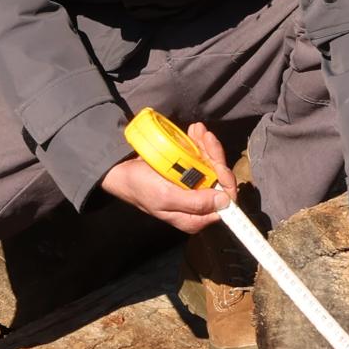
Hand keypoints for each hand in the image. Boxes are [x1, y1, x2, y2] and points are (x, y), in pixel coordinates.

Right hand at [101, 119, 237, 228]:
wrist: (122, 172)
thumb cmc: (140, 187)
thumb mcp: (166, 197)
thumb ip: (195, 203)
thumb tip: (224, 202)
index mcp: (195, 218)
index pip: (225, 203)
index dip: (225, 182)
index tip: (217, 163)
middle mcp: (198, 205)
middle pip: (221, 180)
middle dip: (214, 155)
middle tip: (205, 136)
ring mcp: (195, 188)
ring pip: (213, 165)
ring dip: (207, 146)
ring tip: (197, 130)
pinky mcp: (189, 175)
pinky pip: (202, 159)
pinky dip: (200, 145)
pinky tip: (194, 133)